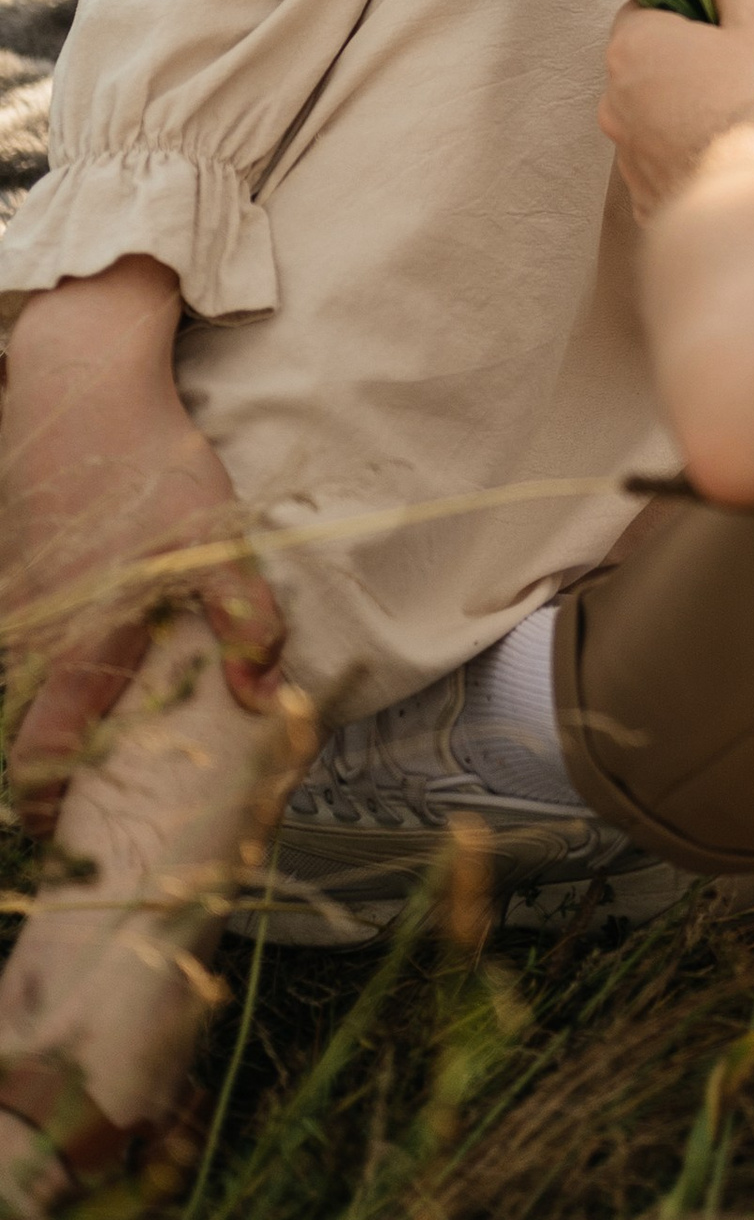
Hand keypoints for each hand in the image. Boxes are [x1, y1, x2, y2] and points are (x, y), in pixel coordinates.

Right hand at [0, 256, 286, 838]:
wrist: (82, 388)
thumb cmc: (151, 470)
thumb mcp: (214, 543)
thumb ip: (244, 622)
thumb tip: (263, 700)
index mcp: (79, 648)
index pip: (44, 757)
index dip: (47, 802)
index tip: (62, 831)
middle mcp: (35, 636)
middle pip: (23, 727)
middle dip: (44, 769)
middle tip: (75, 802)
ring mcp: (19, 602)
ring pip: (21, 681)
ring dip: (45, 712)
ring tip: (83, 741)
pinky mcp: (19, 567)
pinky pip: (23, 636)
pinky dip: (43, 661)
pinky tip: (81, 653)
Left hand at [600, 0, 753, 220]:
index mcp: (635, 46)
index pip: (644, 6)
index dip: (684, 5)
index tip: (721, 17)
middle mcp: (615, 100)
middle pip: (649, 62)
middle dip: (689, 59)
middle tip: (743, 66)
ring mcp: (626, 154)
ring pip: (655, 114)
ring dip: (688, 109)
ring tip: (744, 117)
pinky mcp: (643, 197)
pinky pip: (665, 162)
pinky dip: (690, 155)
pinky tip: (732, 156)